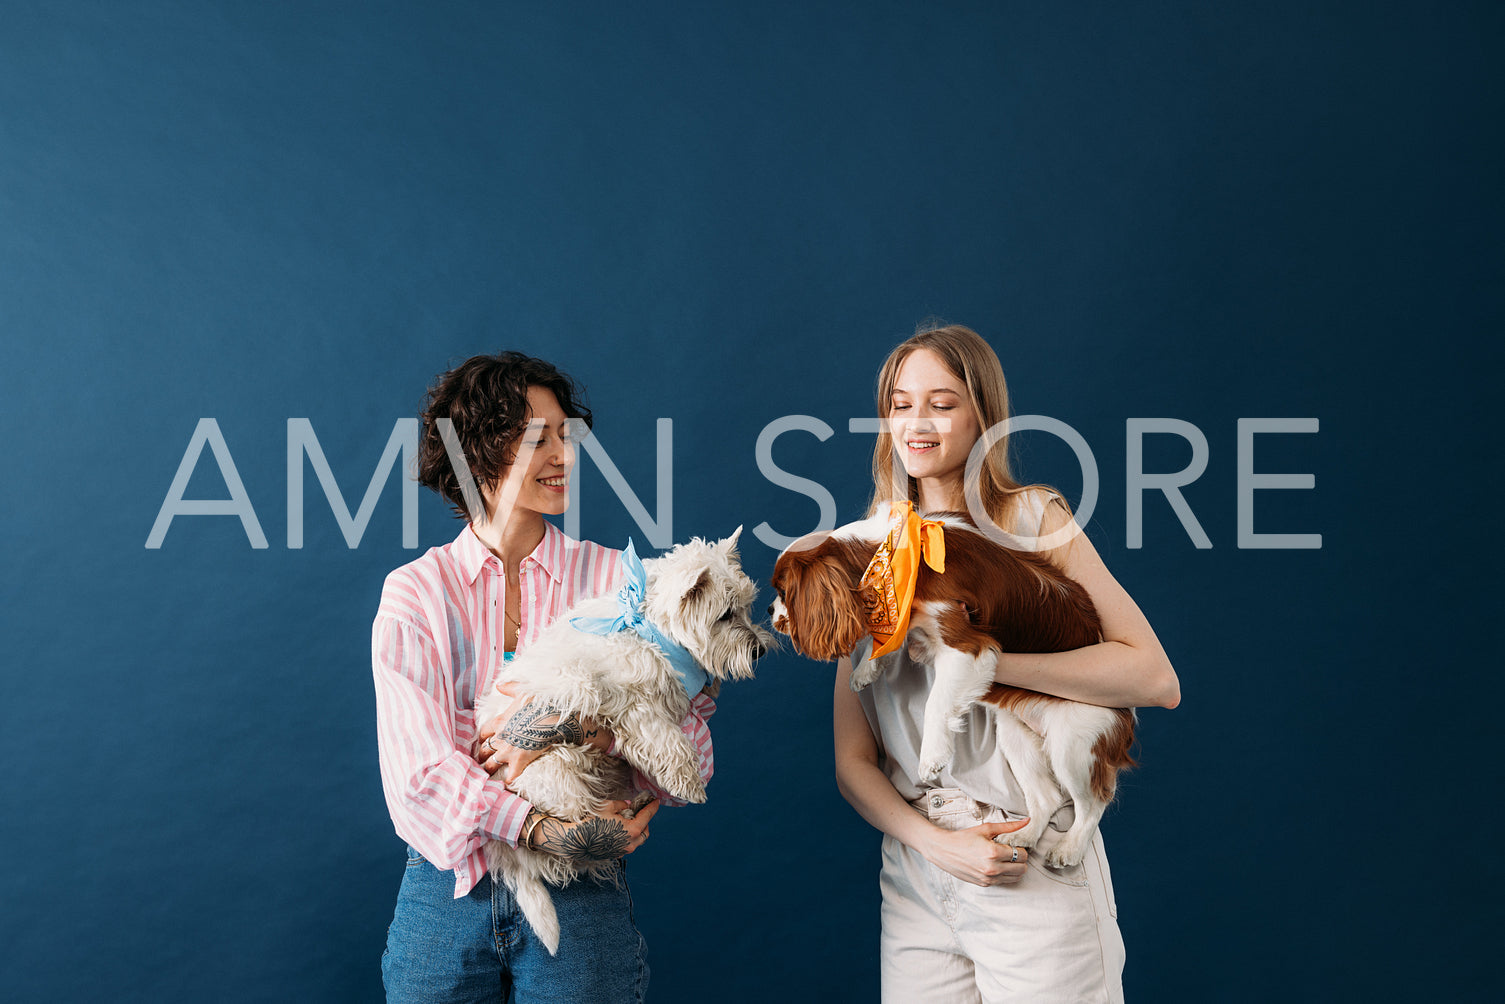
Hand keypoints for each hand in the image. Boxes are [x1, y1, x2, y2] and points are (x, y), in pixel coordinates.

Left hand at [475, 683, 612, 785]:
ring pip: (491, 764)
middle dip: (482, 754)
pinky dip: (507, 781)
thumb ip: (510, 688)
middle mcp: (500, 738)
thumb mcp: (524, 691)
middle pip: (484, 749)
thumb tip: (499, 685)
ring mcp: (508, 752)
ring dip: (489, 769)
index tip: (484, 740)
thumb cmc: (540, 704)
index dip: (483, 737)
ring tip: (488, 772)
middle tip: (482, 759)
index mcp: (499, 722)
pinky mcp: (519, 762)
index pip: (483, 732)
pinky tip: (507, 782)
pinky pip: (509, 776)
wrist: (554, 719)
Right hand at [523, 799, 659, 863]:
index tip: (656, 801)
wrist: (575, 840)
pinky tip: (619, 831)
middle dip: (645, 821)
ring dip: (637, 831)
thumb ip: (621, 805)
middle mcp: (631, 843)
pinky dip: (628, 838)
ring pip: (638, 841)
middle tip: (639, 811)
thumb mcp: (607, 806)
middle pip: (646, 832)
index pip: (648, 816)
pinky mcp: (615, 856)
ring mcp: (623, 851)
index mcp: (632, 830)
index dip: (652, 807)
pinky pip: (627, 846)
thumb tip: (628, 805)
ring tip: (628, 821)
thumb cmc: (591, 822)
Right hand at [919, 817, 1031, 886]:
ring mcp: (988, 878)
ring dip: (1015, 868)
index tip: (1015, 845)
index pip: (1022, 855)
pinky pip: (1004, 882)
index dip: (1021, 849)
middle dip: (1021, 860)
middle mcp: (992, 868)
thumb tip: (1027, 821)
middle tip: (1013, 852)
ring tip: (1006, 860)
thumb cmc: (963, 838)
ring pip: (1016, 878)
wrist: (943, 850)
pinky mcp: (984, 884)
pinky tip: (998, 865)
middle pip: (1022, 868)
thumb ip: (1008, 826)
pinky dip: (1005, 874)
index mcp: (993, 852)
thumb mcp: (986, 829)